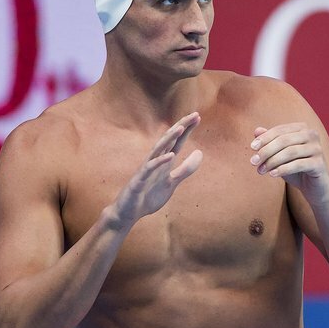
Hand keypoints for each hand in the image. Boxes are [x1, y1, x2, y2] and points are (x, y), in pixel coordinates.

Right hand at [111, 112, 202, 226]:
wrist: (128, 213)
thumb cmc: (148, 196)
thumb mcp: (172, 181)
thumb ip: (185, 168)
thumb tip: (200, 152)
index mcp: (164, 161)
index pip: (177, 141)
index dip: (187, 129)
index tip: (197, 117)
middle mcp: (155, 161)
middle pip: (169, 140)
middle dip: (181, 127)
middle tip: (194, 115)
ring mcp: (146, 169)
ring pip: (158, 150)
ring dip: (169, 138)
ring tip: (181, 128)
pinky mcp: (139, 180)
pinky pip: (150, 168)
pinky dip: (160, 162)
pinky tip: (171, 156)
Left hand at [249, 123, 328, 203]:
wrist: (314, 188)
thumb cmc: (295, 169)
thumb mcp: (279, 156)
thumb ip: (269, 142)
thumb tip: (256, 131)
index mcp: (302, 128)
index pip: (279, 130)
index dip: (264, 138)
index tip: (252, 148)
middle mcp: (312, 135)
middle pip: (284, 140)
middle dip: (266, 151)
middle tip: (253, 162)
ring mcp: (317, 149)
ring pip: (290, 152)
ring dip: (272, 161)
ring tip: (260, 171)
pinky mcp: (319, 163)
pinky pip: (298, 164)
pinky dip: (283, 169)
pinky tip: (272, 174)